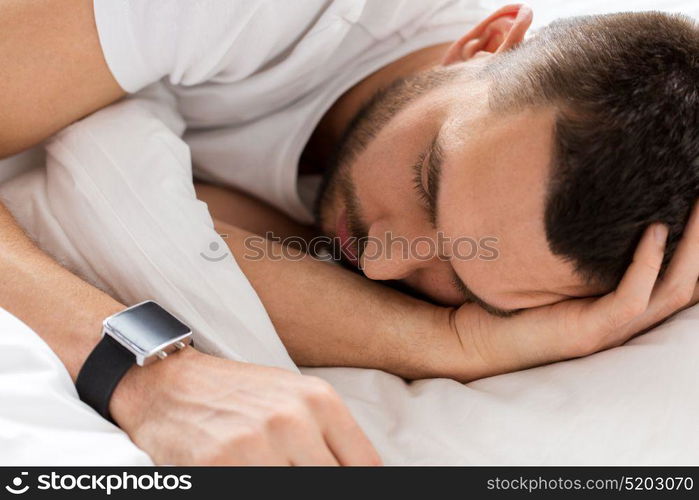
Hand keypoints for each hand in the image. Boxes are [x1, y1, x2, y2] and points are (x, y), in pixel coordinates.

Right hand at [109, 347, 381, 465]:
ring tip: (268, 468)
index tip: (344, 485)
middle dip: (321, 486)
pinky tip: (244, 476)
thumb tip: (356, 471)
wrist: (171, 384)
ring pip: (300, 489)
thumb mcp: (294, 398)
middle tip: (293, 472)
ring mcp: (258, 443)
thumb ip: (328, 434)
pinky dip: (254, 490)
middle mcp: (294, 419)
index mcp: (319, 400)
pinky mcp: (223, 464)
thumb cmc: (237, 393)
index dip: (356, 483)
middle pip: (333, 481)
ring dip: (284, 486)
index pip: (365, 465)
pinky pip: (257, 492)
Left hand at [448, 202, 698, 380]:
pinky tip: (655, 230)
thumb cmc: (515, 301)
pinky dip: (647, 264)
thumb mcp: (556, 271)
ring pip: (671, 290)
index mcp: (623, 308)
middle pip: (686, 282)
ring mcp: (611, 330)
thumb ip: (581, 251)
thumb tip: (590, 204)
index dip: (697, 248)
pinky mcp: (590, 331)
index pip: (675, 279)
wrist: (478, 338)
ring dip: (691, 249)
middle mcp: (626, 321)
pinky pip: (632, 298)